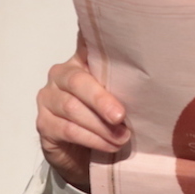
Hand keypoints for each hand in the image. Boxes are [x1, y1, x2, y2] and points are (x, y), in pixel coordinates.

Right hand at [35, 33, 128, 190]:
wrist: (83, 154)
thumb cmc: (106, 120)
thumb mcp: (118, 98)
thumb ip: (123, 84)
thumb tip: (151, 78)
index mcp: (81, 61)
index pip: (86, 43)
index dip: (95, 39)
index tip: (115, 40)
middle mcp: (60, 75)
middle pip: (78, 82)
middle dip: (101, 100)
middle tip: (121, 116)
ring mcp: (48, 99)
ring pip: (72, 108)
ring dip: (100, 126)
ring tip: (122, 137)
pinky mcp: (43, 124)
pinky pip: (68, 130)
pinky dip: (92, 139)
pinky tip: (109, 145)